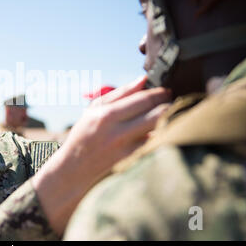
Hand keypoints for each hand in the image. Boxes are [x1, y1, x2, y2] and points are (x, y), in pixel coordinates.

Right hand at [32, 75, 171, 234]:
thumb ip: (119, 93)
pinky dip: (159, 132)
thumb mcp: (94, 108)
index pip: (142, 99)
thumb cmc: (84, 133)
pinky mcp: (132, 158)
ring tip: (166, 110)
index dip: (159, 92)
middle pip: (156, 113)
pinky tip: (157, 128)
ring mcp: (126, 147)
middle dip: (167, 103)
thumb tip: (142, 79)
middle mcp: (118, 131)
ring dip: (167, 117)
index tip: (165, 89)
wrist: (75, 166)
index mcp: (107, 115)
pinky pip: (153, 141)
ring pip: (158, 128)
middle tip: (170, 99)